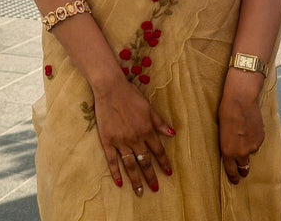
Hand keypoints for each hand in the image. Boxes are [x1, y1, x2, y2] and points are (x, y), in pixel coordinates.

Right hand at [93, 78, 174, 196]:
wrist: (110, 88)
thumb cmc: (131, 95)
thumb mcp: (149, 107)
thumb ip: (160, 123)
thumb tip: (173, 134)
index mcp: (147, 130)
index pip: (158, 150)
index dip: (164, 162)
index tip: (169, 173)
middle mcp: (135, 138)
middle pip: (144, 161)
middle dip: (151, 176)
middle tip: (155, 188)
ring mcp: (121, 141)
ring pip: (130, 165)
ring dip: (136, 180)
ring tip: (140, 192)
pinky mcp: (107, 141)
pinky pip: (112, 160)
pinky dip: (116, 172)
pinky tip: (120, 183)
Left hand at [218, 72, 264, 184]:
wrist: (241, 98)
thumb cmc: (226, 111)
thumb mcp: (222, 131)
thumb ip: (227, 144)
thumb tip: (232, 152)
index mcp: (228, 151)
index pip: (231, 171)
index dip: (234, 177)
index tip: (235, 181)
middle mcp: (241, 152)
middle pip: (244, 167)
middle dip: (243, 169)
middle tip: (242, 168)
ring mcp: (253, 146)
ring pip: (251, 153)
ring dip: (248, 148)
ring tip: (244, 134)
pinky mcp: (261, 138)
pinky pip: (257, 143)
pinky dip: (254, 139)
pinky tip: (250, 127)